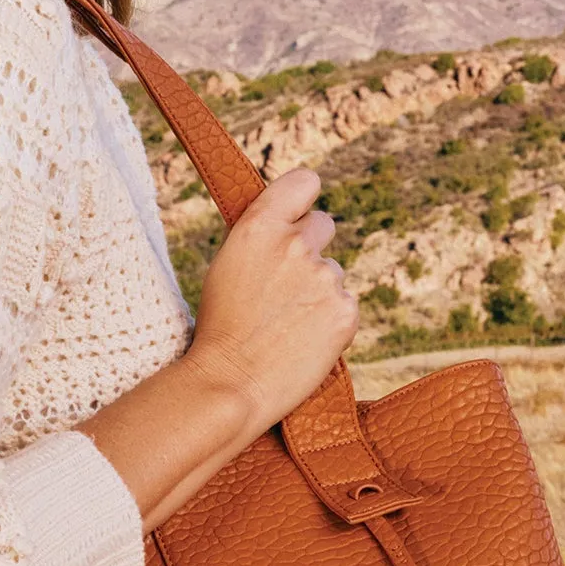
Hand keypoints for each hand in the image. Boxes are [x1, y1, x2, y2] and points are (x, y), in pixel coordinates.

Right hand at [182, 168, 358, 439]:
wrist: (229, 383)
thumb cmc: (218, 329)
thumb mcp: (226, 265)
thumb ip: (260, 238)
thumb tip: (288, 226)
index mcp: (259, 227)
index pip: (303, 182)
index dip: (301, 199)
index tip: (297, 214)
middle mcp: (295, 245)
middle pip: (323, 224)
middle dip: (310, 246)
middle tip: (286, 281)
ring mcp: (325, 278)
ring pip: (332, 272)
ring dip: (317, 290)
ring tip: (286, 323)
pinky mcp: (346, 311)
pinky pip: (345, 305)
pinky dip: (330, 321)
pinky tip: (303, 340)